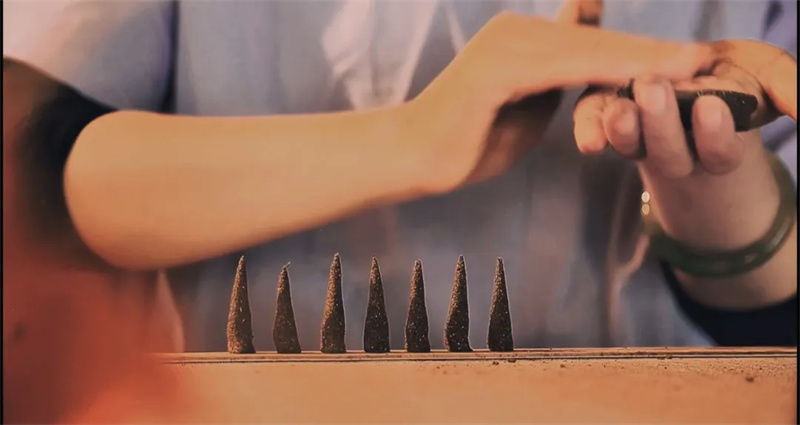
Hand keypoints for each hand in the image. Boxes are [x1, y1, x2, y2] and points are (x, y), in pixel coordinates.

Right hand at [403, 10, 715, 193]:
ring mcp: (506, 45)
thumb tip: (596, 73)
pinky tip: (645, 75)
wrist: (414, 156)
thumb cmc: (466, 141)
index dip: (640, 50)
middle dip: (652, 52)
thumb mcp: (526, 108)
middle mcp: (516, 31)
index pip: (590, 43)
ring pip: (587, 50)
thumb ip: (558, 85)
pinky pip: (564, 68)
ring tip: (690, 66)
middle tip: (704, 58)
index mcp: (523, 40)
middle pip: (596, 41)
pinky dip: (607, 70)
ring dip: (642, 58)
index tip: (685, 56)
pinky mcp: (499, 68)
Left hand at [572, 40, 796, 249]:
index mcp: (720, 145)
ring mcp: (639, 138)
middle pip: (669, 154)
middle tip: (655, 88)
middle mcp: (677, 150)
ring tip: (620, 108)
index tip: (711, 106)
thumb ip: (786, 89)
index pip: (721, 152)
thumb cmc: (736, 80)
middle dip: (662, 125)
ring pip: (630, 145)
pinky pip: (594, 125)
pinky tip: (587, 133)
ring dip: (622, 129)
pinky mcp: (608, 117)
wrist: (694, 79)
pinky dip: (588, 126)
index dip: (715, 136)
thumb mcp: (765, 76)